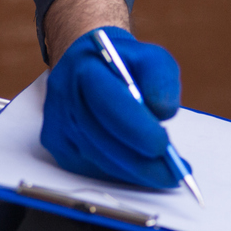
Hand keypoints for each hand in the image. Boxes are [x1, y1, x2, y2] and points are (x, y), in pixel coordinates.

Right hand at [41, 26, 184, 187]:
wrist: (87, 67)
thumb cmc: (123, 64)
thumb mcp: (150, 57)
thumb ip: (160, 79)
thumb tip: (162, 112)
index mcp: (83, 68)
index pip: (107, 102)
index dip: (134, 128)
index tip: (163, 146)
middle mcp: (64, 99)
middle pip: (102, 139)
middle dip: (140, 161)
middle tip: (173, 172)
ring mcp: (57, 126)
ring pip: (99, 159)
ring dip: (135, 172)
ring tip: (166, 173)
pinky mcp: (59, 147)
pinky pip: (93, 168)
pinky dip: (122, 173)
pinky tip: (143, 171)